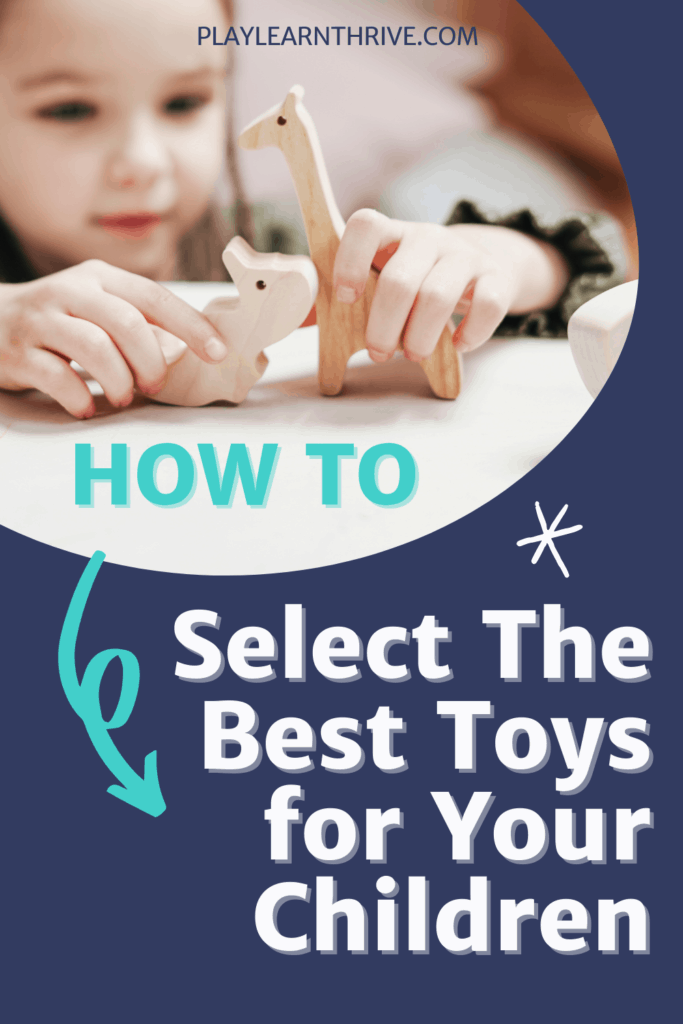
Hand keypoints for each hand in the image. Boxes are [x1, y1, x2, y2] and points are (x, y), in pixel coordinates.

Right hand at [0, 260, 229, 416]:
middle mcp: (70, 292)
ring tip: (123, 396)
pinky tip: (87, 406)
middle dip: (151, 360)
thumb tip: (182, 351)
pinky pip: (58, 378)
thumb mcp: (99, 310)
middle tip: (155, 384)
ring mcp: (42, 321)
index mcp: (99, 279)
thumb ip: (139, 325)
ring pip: (95, 348)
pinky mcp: (19, 353)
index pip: (154, 297)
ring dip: (119, 381)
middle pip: (127, 323)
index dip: (191, 325)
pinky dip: (81, 398)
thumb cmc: (59, 321)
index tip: (218, 351)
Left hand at [333, 210, 568, 360]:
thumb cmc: (413, 280)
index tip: (344, 298)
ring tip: (413, 353)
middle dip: (383, 326)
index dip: (349, 261)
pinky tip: (456, 344)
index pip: (366, 225)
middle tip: (378, 353)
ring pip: (439, 297)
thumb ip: (338, 296)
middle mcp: (427, 237)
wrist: (477, 268)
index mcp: (390, 234)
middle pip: (400, 280)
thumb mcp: (377, 278)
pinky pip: (488, 305)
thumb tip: (295, 319)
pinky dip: (469, 333)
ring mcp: (464, 255)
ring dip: (420, 337)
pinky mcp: (496, 278)